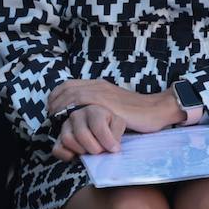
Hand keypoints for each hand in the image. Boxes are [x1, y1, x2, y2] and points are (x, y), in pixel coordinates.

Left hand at [47, 80, 183, 133]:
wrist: (155, 110)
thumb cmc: (136, 112)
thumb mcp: (114, 103)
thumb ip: (100, 104)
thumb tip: (83, 115)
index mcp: (99, 84)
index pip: (69, 85)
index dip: (57, 97)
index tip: (53, 110)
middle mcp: (98, 86)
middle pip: (66, 89)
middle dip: (55, 104)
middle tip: (53, 119)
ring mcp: (102, 94)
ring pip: (71, 95)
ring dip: (61, 109)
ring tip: (60, 123)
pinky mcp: (105, 104)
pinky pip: (80, 104)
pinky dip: (70, 113)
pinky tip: (70, 123)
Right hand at [51, 105, 125, 160]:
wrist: (96, 124)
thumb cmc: (108, 124)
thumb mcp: (117, 124)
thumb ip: (117, 132)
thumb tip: (113, 147)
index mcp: (94, 110)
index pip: (97, 126)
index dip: (106, 140)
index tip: (114, 149)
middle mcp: (77, 115)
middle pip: (82, 134)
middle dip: (94, 148)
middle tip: (102, 151)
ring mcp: (65, 126)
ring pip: (68, 140)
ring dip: (81, 151)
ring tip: (91, 152)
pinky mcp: (57, 138)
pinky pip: (57, 149)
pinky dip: (66, 156)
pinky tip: (77, 156)